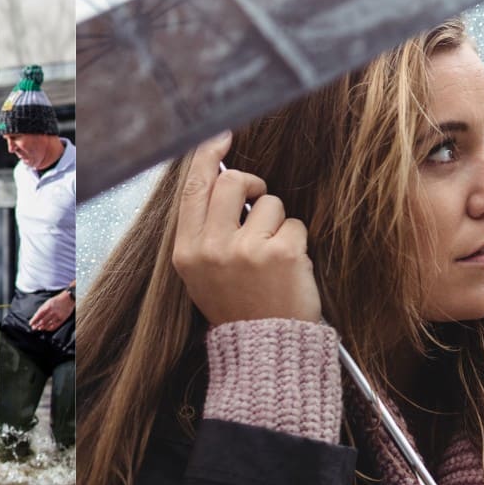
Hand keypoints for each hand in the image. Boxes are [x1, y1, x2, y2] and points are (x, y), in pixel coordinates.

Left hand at [29, 290, 73, 331]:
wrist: (68, 299)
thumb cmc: (56, 300)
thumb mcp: (47, 302)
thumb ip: (42, 309)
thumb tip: (36, 316)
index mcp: (48, 306)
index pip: (38, 315)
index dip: (34, 320)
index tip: (30, 323)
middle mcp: (52, 312)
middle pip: (43, 321)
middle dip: (37, 325)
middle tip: (34, 328)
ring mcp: (57, 316)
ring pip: (48, 324)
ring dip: (43, 327)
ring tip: (39, 328)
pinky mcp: (62, 319)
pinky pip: (55, 326)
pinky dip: (50, 328)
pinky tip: (47, 328)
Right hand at [170, 132, 321, 325]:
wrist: (265, 350)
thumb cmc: (237, 306)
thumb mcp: (201, 273)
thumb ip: (204, 229)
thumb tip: (218, 175)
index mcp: (187, 252)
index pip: (193, 188)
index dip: (207, 155)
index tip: (221, 135)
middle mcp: (212, 248)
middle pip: (232, 183)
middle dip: (252, 185)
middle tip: (259, 203)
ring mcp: (246, 251)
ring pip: (269, 202)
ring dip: (278, 222)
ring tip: (272, 256)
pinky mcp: (281, 254)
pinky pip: (294, 223)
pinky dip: (296, 241)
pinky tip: (289, 268)